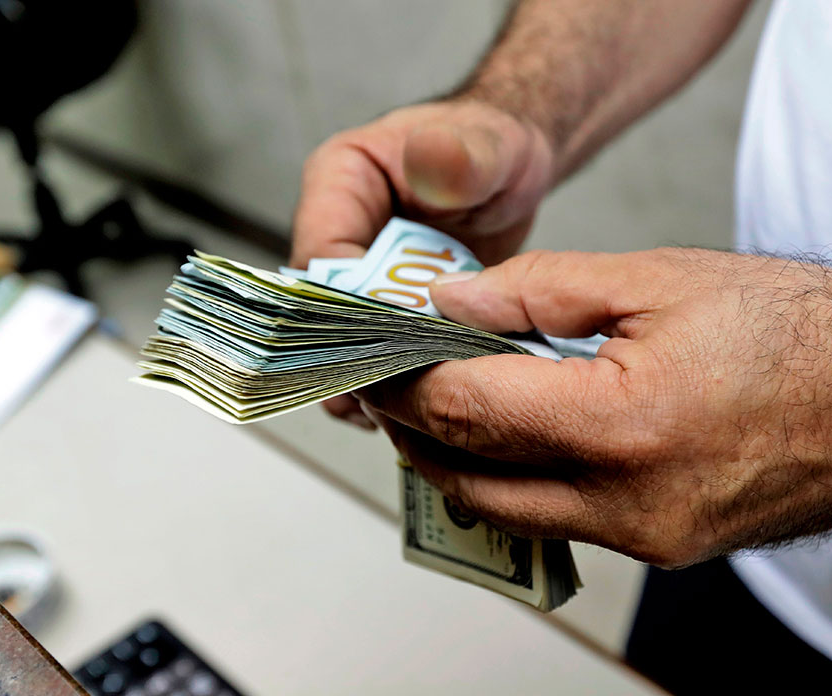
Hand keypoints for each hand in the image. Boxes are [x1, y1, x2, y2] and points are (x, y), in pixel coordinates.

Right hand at [291, 100, 554, 426]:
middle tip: (389, 402)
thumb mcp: (484, 147)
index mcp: (337, 184)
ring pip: (345, 338)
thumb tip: (432, 158)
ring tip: (402, 413)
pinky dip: (397, 378)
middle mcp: (336, 233)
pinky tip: (423, 400)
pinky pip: (376, 348)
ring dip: (374, 377)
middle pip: (324, 309)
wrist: (512, 165)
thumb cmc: (490, 145)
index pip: (319, 262)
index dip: (348, 310)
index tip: (391, 346)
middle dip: (357, 356)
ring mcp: (358, 273)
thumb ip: (458, 157)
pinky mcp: (383, 303)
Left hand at [354, 248, 831, 566]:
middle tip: (396, 382)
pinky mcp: (663, 551)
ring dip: (460, 463)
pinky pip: (560, 525)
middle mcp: (628, 503)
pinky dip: (519, 482)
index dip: (406, 379)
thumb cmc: (802, 331)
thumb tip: (448, 304)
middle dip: (414, 431)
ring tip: (448, 404)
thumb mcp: (658, 278)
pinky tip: (518, 437)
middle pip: (467, 479)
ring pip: (506, 513)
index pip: (465, 411)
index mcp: (623, 425)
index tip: (378, 352)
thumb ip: (537, 292)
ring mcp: (647, 540)